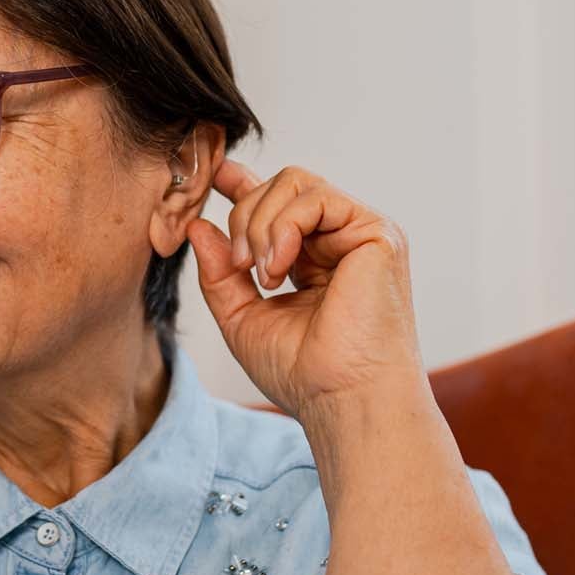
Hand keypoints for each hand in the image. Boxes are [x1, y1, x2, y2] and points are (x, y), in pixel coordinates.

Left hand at [185, 160, 425, 419]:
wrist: (342, 399)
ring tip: (262, 275)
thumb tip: (199, 227)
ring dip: (260, 225)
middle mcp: (340, 240)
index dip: (244, 185)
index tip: (213, 175)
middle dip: (243, 218)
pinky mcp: (376, 232)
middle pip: (280, 186)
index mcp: (313, 259)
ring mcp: (360, 233)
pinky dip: (284, 227)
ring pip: (294, 183)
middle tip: (239, 266)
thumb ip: (221, 273)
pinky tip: (279, 269)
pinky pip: (316, 197)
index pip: (279, 205)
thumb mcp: (243, 318)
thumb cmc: (303, 373)